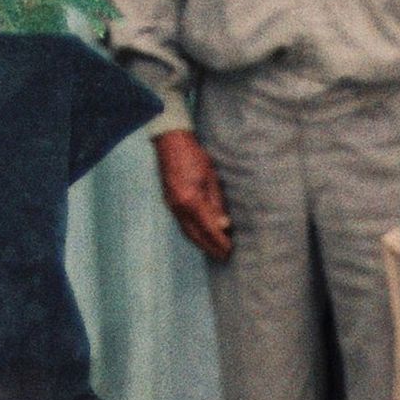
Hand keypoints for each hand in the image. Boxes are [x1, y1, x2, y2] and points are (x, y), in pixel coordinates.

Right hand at [154, 129, 233, 260]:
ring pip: (187, 232)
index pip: (208, 228)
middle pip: (195, 235)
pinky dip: (193, 234)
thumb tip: (224, 225)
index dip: (219, 241)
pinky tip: (202, 237)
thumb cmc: (194, 155)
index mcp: (190, 200)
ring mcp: (171, 206)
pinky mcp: (169, 203)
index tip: (230, 251)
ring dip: (201, 244)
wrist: (170, 142)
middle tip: (224, 257)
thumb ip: (216, 203)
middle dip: (210, 247)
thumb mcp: (211, 178)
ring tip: (214, 251)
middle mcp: (178, 207)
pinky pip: (182, 224)